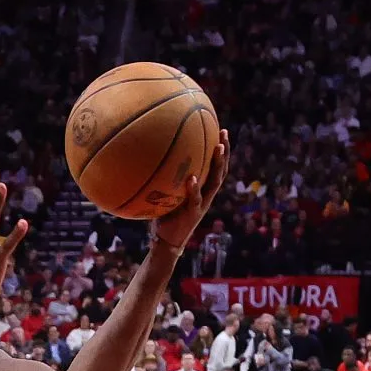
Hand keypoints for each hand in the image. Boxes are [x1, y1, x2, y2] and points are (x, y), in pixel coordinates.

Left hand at [151, 129, 229, 248]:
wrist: (166, 240)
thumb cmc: (164, 214)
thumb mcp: (165, 193)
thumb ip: (163, 177)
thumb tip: (146, 155)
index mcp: (202, 188)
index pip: (214, 166)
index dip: (219, 149)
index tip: (220, 130)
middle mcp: (206, 194)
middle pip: (220, 169)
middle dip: (224, 151)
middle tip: (224, 133)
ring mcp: (202, 203)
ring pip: (214, 182)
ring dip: (217, 164)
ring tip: (217, 148)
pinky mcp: (193, 214)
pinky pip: (196, 199)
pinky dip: (194, 189)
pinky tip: (192, 178)